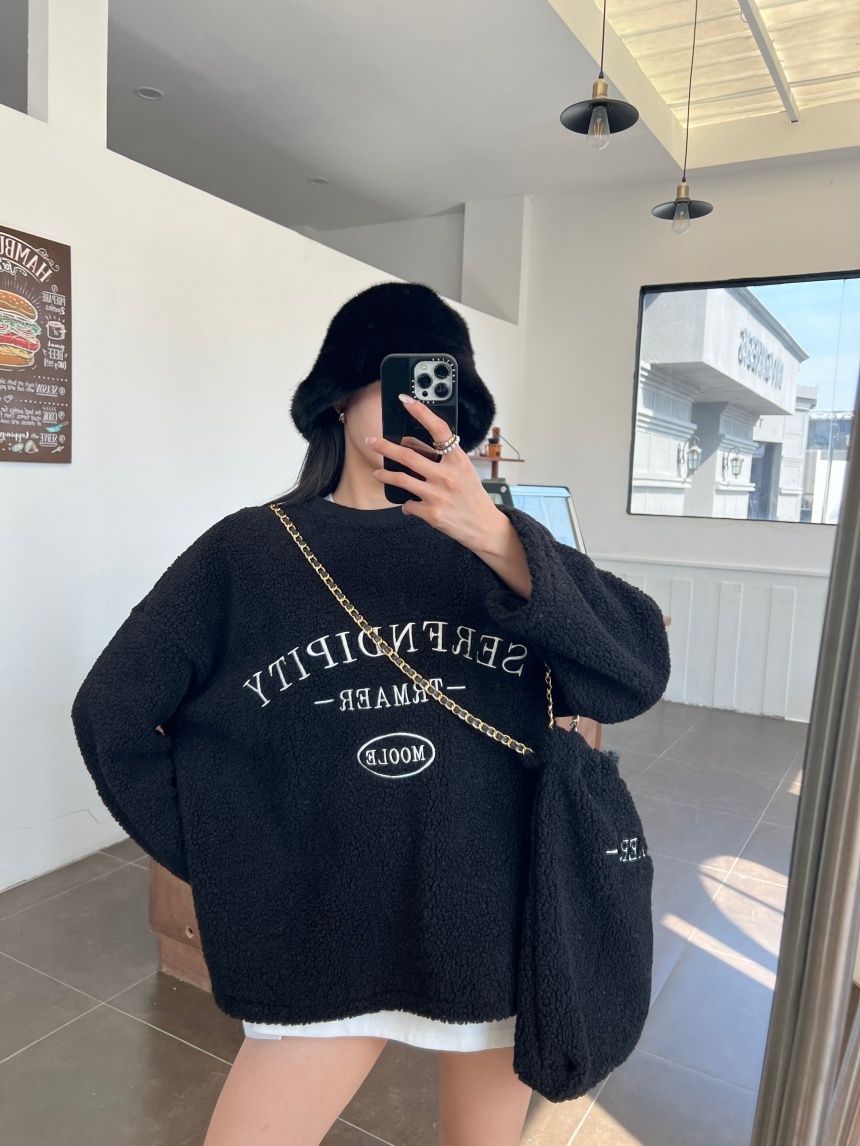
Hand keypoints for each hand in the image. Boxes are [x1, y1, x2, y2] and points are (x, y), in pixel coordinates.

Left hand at [365, 393, 505, 552]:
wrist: (484, 527)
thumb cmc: (472, 497)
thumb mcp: (464, 471)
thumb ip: (443, 458)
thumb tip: (410, 446)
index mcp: (458, 460)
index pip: (438, 429)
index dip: (421, 412)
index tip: (405, 400)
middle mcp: (448, 475)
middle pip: (407, 456)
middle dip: (384, 446)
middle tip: (371, 441)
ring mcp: (438, 495)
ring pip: (400, 479)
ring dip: (384, 475)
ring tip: (377, 473)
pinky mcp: (432, 513)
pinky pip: (408, 504)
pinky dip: (406, 504)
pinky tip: (409, 505)